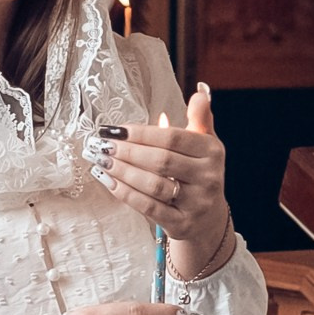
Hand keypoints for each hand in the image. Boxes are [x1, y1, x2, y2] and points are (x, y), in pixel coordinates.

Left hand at [91, 82, 231, 272]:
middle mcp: (208, 177)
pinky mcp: (181, 224)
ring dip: (123, 172)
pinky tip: (108, 181)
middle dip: (128, 152)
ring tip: (101, 161)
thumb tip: (200, 90)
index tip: (115, 130)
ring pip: (153, 185)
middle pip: (162, 161)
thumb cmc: (197, 172)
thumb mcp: (204, 143)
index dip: (141, 133)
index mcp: (212, 151)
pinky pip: (148, 207)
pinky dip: (125, 193)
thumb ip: (199, 117)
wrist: (208, 218)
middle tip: (102, 145)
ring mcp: (196, 203)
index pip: (173, 138)